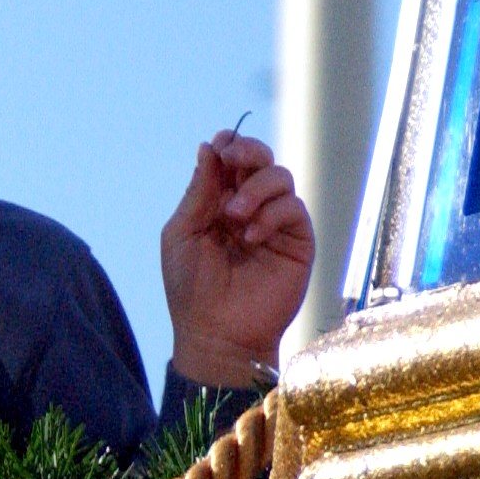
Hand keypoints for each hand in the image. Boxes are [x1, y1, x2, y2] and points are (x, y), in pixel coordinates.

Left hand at [159, 129, 313, 388]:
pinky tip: (251, 236)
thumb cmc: (190, 288)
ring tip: (233, 217)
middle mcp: (249, 208)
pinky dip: (271, 214)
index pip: (231, 161)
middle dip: (248, 152)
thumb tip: (209, 146)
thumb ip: (198, 192)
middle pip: (261, 160)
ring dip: (256, 188)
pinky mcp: (296, 241)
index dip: (228, 146)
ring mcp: (274, 223)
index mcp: (217, 203)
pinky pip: (293, 207)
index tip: (220, 145)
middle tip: (233, 160)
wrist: (215, 333)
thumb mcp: (182, 234)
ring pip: (281, 177)